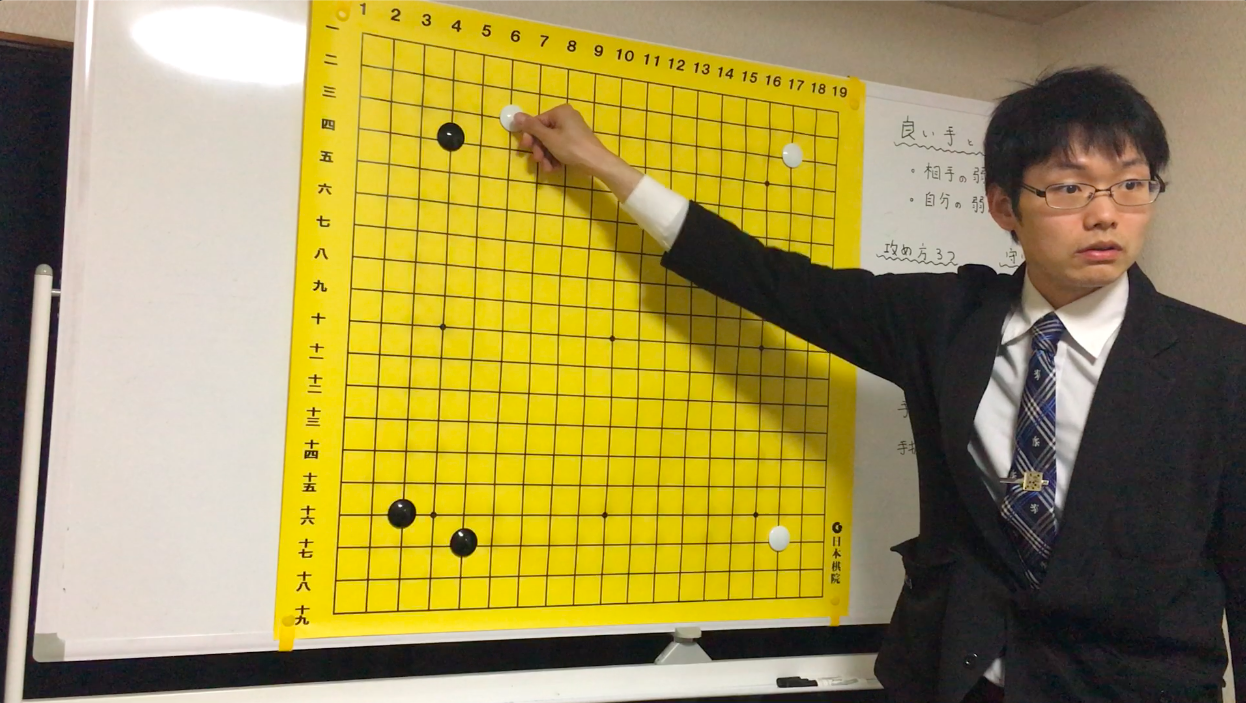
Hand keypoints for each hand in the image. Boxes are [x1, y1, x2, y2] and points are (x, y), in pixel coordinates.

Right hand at [512, 104, 642, 199]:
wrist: (596, 162)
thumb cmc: (572, 148)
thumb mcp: (549, 138)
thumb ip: (531, 127)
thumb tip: (516, 115)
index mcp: (560, 112)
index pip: (537, 122)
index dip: (530, 136)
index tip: (525, 148)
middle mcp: (567, 117)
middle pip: (544, 133)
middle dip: (540, 149)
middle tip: (538, 160)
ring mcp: (573, 130)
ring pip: (551, 143)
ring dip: (546, 156)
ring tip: (548, 168)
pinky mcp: (576, 141)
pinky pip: (560, 147)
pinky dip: (556, 157)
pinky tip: (555, 168)